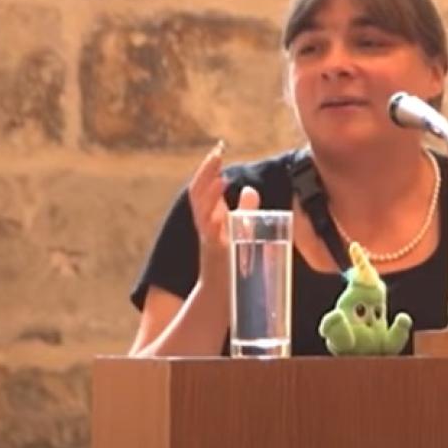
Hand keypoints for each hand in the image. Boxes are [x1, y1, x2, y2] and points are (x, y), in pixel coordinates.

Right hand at [188, 141, 259, 285]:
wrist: (219, 299)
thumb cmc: (231, 266)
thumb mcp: (239, 233)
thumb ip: (244, 211)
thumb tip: (249, 190)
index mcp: (209, 218)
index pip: (204, 187)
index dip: (208, 168)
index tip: (218, 149)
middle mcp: (205, 226)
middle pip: (198, 193)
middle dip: (206, 172)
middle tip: (217, 152)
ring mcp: (208, 239)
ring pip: (201, 210)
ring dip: (208, 190)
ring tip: (218, 171)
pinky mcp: (214, 253)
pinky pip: (209, 233)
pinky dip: (213, 219)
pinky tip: (220, 208)